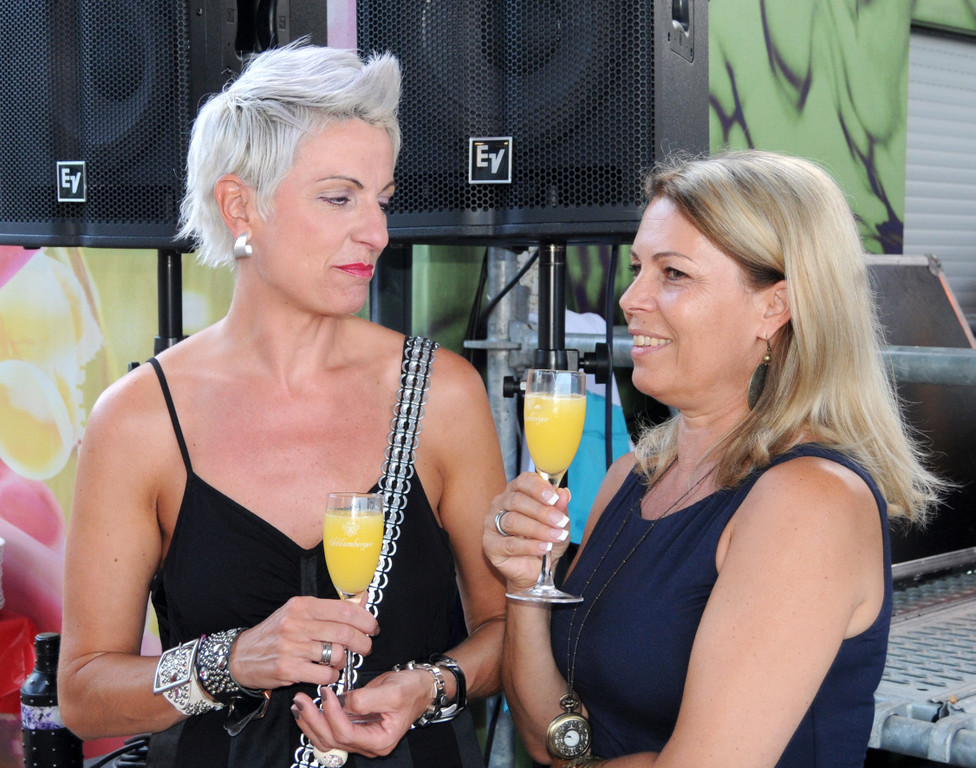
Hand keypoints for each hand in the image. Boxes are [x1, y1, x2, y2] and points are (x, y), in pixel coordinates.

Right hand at [228, 595, 377, 690]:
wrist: (242, 656)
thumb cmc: (276, 633)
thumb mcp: (299, 613)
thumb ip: (330, 609)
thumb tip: (364, 600)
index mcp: (302, 605)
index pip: (344, 609)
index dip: (365, 620)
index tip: (372, 628)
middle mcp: (297, 623)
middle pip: (344, 633)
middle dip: (362, 643)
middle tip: (365, 648)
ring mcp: (291, 647)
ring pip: (336, 654)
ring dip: (345, 660)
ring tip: (340, 660)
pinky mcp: (288, 669)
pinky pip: (324, 674)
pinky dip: (332, 675)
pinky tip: (327, 672)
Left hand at [290, 666, 435, 757]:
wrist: (420, 687)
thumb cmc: (411, 689)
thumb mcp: (392, 692)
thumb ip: (365, 699)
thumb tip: (340, 701)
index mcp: (380, 740)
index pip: (347, 733)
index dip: (332, 714)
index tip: (326, 693)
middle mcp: (368, 744)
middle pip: (332, 740)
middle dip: (313, 720)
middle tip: (301, 700)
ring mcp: (360, 737)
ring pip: (327, 739)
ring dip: (310, 722)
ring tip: (299, 705)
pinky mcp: (354, 727)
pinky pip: (330, 730)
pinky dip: (316, 720)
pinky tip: (308, 709)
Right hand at [483, 472, 571, 591]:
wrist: (537, 571)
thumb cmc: (546, 541)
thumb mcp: (559, 525)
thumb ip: (561, 509)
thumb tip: (564, 493)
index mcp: (517, 492)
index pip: (523, 481)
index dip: (538, 488)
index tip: (554, 498)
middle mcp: (501, 504)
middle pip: (517, 501)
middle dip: (542, 511)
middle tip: (560, 521)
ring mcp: (492, 524)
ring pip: (512, 521)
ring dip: (538, 529)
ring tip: (555, 537)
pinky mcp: (490, 545)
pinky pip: (509, 544)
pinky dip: (530, 546)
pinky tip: (544, 548)